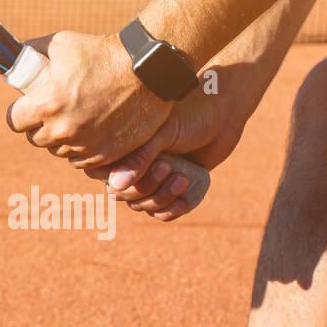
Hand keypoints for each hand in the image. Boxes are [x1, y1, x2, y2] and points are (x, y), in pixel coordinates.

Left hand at [5, 30, 173, 168]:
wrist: (148, 70)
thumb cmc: (103, 52)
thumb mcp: (62, 43)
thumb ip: (33, 51)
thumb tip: (16, 56)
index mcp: (47, 104)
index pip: (14, 122)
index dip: (20, 113)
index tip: (28, 107)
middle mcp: (63, 130)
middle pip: (35, 139)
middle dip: (40, 125)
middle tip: (54, 111)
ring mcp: (85, 146)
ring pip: (58, 151)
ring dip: (62, 139)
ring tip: (75, 119)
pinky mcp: (106, 155)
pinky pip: (81, 161)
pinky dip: (82, 150)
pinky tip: (90, 132)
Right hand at [84, 85, 241, 220]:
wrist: (223, 114)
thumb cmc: (191, 116)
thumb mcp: (162, 133)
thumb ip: (139, 158)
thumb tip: (114, 186)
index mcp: (123, 146)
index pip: (103, 174)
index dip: (117, 180)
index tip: (144, 166)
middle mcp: (133, 163)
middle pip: (124, 195)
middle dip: (146, 188)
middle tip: (168, 167)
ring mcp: (152, 177)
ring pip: (143, 205)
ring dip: (161, 199)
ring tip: (183, 179)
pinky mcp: (171, 188)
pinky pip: (161, 212)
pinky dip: (170, 211)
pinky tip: (182, 203)